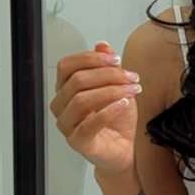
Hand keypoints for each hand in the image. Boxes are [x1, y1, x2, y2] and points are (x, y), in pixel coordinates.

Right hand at [49, 41, 141, 174]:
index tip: (116, 59)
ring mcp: (66, 125)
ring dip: (112, 91)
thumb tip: (102, 45)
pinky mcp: (77, 142)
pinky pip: (89, 123)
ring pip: (82, 100)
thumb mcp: (117, 87)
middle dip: (108, 75)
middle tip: (132, 76)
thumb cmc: (118, 119)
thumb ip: (107, 67)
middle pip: (77, 81)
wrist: (125, 150)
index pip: (67, 66)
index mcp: (65, 89)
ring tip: (133, 90)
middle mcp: (61, 106)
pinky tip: (124, 104)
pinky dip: (109, 110)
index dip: (90, 58)